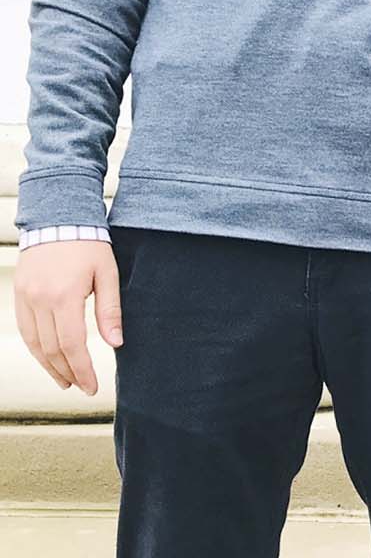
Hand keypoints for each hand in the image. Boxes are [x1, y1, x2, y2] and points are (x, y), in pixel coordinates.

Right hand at [12, 239, 121, 395]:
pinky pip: (25, 330)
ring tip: (65, 381)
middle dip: (68, 372)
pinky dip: (36, 348)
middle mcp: (40, 301)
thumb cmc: (89, 244)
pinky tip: (48, 358)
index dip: (82, 370)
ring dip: (49, 366)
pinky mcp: (18, 295)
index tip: (92, 387)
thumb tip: (116, 343)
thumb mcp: (108, 274)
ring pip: (34, 343)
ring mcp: (25, 298)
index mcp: (64, 296)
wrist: (58, 218)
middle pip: (51, 349)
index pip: (72, 345)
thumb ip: (110, 310)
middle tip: (82, 387)